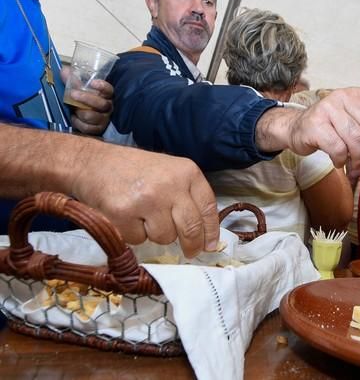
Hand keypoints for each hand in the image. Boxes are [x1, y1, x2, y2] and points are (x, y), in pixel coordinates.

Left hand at [62, 67, 113, 134]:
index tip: (92, 82)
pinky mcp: (97, 129)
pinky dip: (79, 123)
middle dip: (86, 99)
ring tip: (73, 108)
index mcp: (106, 94)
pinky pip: (89, 128)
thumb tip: (65, 71)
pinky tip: (73, 118)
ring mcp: (103, 119)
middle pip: (102, 104)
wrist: (81, 112)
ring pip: (95, 117)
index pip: (108, 90)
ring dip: (82, 112)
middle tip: (73, 94)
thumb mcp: (77, 85)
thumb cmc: (82, 96)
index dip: (102, 86)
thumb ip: (72, 78)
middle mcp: (108, 107)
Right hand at [70, 144, 218, 257]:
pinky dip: (133, 234)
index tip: (210, 245)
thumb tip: (204, 233)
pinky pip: (139, 240)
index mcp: (187, 172)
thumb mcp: (169, 172)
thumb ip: (187, 196)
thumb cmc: (134, 170)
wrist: (93, 162)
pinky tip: (126, 217)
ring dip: (156, 234)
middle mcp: (170, 185)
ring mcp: (147, 199)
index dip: (211, 231)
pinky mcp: (124, 214)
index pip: (207, 208)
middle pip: (190, 227)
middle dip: (192, 245)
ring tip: (143, 216)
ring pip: (165, 237)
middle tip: (189, 252)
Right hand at [260, 88, 359, 169]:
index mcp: (356, 94)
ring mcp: (327, 109)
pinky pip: (338, 148)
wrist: (295, 128)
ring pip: (355, 139)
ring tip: (355, 166)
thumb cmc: (330, 127)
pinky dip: (341, 159)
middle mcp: (342, 97)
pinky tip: (339, 161)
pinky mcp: (315, 125)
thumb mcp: (353, 122)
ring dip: (359, 158)